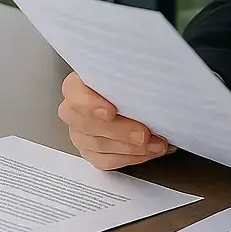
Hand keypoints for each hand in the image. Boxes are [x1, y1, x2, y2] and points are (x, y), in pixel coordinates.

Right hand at [58, 72, 175, 168]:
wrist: (130, 95)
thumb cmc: (128, 81)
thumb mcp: (129, 71)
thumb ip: (131, 75)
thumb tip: (152, 77)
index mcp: (79, 84)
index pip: (74, 92)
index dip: (90, 104)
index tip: (110, 111)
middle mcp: (74, 110)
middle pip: (88, 124)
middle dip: (121, 131)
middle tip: (144, 134)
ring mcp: (80, 132)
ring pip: (99, 145)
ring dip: (132, 147)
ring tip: (156, 144)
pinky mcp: (90, 151)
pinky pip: (106, 160)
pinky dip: (131, 157)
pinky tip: (148, 151)